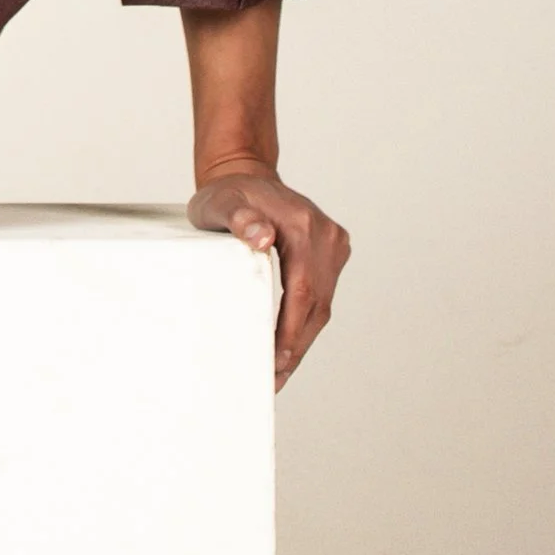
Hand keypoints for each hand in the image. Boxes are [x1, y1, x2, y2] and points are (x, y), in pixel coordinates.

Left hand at [188, 169, 349, 388]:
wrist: (244, 175)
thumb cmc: (227, 194)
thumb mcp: (220, 202)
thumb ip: (237, 217)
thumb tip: (262, 238)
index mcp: (304, 226)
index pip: (303, 290)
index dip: (291, 329)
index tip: (277, 360)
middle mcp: (326, 236)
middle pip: (317, 304)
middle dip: (296, 346)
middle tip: (274, 379)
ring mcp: (333, 245)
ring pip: (322, 305)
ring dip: (302, 340)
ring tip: (279, 372)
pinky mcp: (331, 253)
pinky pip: (320, 295)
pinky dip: (305, 322)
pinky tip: (288, 346)